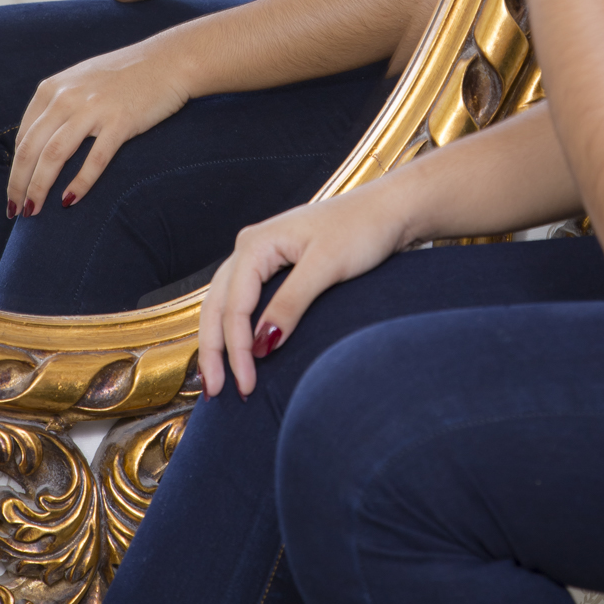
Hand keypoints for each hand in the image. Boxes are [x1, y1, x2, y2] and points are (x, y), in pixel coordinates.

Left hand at [6, 34, 193, 217]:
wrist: (170, 60)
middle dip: (18, 185)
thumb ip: (58, 104)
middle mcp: (67, 97)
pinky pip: (94, 159)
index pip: (23, 137)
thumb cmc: (126, 74)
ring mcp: (93, 109)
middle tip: (16, 211)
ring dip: (39, 188)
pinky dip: (79, 183)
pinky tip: (70, 201)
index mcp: (53, 88)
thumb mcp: (81, 81)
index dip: (15, 168)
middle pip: (31, 149)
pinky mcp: (120, 122)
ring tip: (33, 212)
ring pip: (54, 156)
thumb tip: (39, 141)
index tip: (17, 189)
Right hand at [198, 189, 406, 398]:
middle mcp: (250, 246)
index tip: (246, 386)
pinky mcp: (275, 265)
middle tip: (214, 393)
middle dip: (213, 350)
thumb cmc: (362, 229)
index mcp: (256, 243)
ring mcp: (261, 255)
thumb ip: (291, 303)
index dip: (236, 349)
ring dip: (218, 341)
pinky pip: (242, 300)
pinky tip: (236, 350)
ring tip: (215, 381)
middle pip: (218, 305)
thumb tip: (260, 346)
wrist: (389, 209)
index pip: (234, 305)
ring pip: (224, 302)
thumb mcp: (326, 266)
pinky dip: (235, 327)